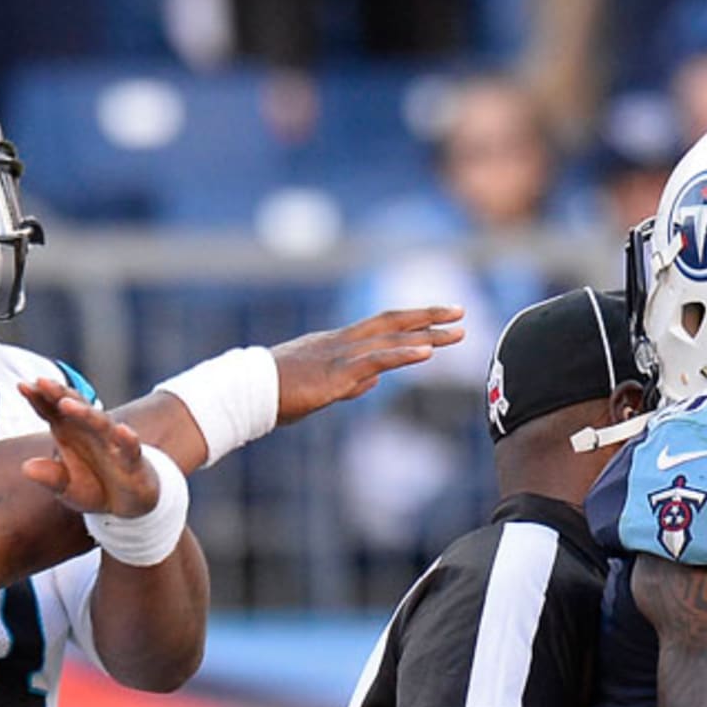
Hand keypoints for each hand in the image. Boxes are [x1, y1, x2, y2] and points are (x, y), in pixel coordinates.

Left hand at [19, 377, 158, 516]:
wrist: (127, 504)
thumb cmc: (95, 487)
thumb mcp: (68, 488)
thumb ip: (50, 477)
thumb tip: (26, 468)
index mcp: (70, 432)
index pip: (52, 411)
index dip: (39, 398)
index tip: (23, 386)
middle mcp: (91, 432)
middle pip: (76, 408)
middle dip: (59, 394)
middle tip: (42, 382)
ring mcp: (113, 445)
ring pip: (101, 423)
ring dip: (85, 412)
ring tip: (67, 404)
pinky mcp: (133, 462)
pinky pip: (131, 449)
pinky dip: (127, 440)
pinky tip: (122, 431)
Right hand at [272, 305, 464, 422]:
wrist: (246, 394)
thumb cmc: (276, 394)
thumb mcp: (320, 389)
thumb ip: (350, 383)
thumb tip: (376, 381)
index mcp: (337, 344)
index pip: (382, 327)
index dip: (412, 320)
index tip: (440, 317)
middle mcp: (341, 342)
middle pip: (392, 323)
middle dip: (428, 316)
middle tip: (460, 312)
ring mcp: (339, 354)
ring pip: (390, 339)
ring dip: (427, 334)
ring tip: (457, 332)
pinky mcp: (336, 373)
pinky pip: (376, 359)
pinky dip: (404, 354)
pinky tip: (427, 352)